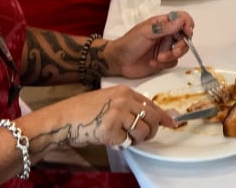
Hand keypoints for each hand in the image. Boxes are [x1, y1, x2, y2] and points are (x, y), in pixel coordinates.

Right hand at [47, 86, 176, 148]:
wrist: (63, 117)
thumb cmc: (83, 110)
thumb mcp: (109, 99)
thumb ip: (128, 105)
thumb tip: (148, 116)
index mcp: (125, 91)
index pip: (152, 104)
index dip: (164, 116)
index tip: (172, 123)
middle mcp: (124, 100)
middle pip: (152, 119)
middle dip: (151, 132)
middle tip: (142, 138)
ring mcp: (118, 114)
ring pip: (142, 131)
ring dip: (135, 139)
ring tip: (123, 138)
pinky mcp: (111, 129)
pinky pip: (126, 142)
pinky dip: (119, 144)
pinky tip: (109, 139)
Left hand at [106, 10, 194, 79]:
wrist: (119, 61)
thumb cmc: (129, 43)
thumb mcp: (146, 32)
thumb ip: (165, 27)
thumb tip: (181, 20)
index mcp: (163, 23)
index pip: (182, 18)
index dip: (188, 24)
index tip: (188, 31)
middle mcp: (167, 34)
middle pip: (185, 36)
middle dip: (181, 45)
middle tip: (174, 50)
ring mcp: (167, 48)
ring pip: (182, 50)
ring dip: (171, 55)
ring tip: (159, 58)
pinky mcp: (165, 60)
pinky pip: (174, 62)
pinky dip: (165, 63)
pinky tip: (153, 63)